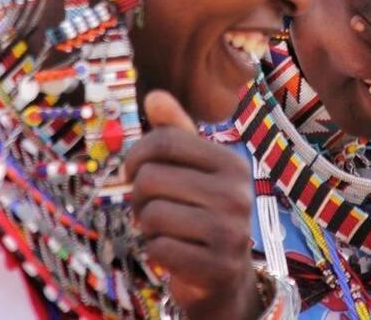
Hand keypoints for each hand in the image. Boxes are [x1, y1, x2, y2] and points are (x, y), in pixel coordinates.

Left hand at [125, 91, 260, 319]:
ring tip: (163, 228)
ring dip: (146, 225)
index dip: (136, 155)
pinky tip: (172, 251)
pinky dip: (156, 251)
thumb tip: (154, 95)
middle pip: (152, 178)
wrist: (222, 274)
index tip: (132, 171)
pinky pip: (159, 249)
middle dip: (139, 196)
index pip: (166, 141)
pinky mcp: (218, 266)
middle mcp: (238, 194)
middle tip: (151, 207)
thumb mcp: (189, 168)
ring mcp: (232, 232)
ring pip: (152, 214)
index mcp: (231, 163)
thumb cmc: (199, 211)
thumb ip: (173, 132)